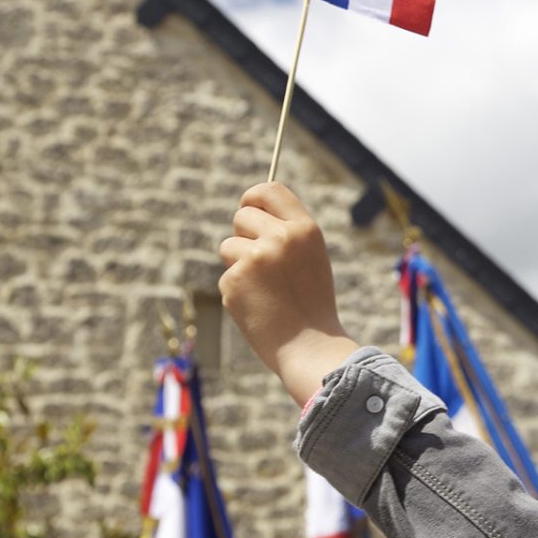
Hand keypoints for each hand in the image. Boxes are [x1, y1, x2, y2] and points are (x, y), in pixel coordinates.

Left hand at [219, 183, 359, 403]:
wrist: (309, 347)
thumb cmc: (311, 305)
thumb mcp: (310, 258)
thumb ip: (287, 233)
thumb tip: (251, 211)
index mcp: (304, 229)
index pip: (269, 190)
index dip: (253, 197)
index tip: (248, 207)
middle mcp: (280, 238)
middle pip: (241, 216)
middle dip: (243, 236)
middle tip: (261, 264)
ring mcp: (255, 259)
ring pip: (228, 247)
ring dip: (238, 265)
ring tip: (264, 290)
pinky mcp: (234, 281)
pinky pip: (226, 275)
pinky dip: (236, 291)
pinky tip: (258, 307)